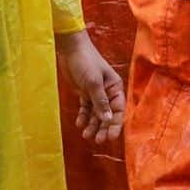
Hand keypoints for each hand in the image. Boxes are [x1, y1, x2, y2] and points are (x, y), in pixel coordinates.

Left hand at [56, 30, 124, 144]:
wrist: (70, 49)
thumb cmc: (86, 62)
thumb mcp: (93, 82)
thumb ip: (100, 102)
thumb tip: (108, 119)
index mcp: (115, 87)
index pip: (118, 109)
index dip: (115, 124)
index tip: (110, 137)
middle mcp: (107, 92)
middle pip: (108, 114)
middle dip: (103, 127)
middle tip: (97, 140)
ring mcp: (96, 93)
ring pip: (96, 113)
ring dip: (92, 124)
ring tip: (85, 135)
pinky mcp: (85, 92)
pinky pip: (86, 108)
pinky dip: (83, 116)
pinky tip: (79, 123)